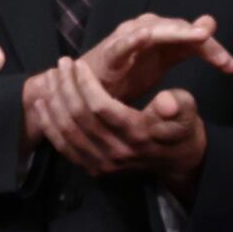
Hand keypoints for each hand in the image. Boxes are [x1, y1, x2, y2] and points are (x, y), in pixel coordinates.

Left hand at [26, 40, 219, 189]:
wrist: (176, 161)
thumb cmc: (181, 128)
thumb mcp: (188, 112)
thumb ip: (179, 104)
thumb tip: (165, 101)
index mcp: (138, 134)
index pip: (101, 107)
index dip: (85, 84)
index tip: (78, 64)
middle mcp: (116, 152)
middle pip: (79, 118)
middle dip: (66, 87)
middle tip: (61, 64)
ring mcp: (103, 163)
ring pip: (67, 131)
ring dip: (54, 103)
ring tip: (51, 78)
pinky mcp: (94, 168)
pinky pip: (64, 147)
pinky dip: (50, 126)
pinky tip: (44, 105)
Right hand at [67, 12, 231, 107]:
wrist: (89, 91)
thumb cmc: (127, 74)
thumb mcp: (164, 59)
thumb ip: (189, 45)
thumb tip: (210, 22)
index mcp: (162, 36)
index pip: (193, 38)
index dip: (214, 50)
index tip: (231, 67)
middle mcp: (146, 31)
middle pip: (178, 30)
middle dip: (200, 39)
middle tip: (219, 52)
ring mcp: (126, 40)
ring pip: (155, 31)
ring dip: (176, 32)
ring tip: (198, 35)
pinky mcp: (109, 55)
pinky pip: (122, 45)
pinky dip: (133, 39)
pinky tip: (146, 37)